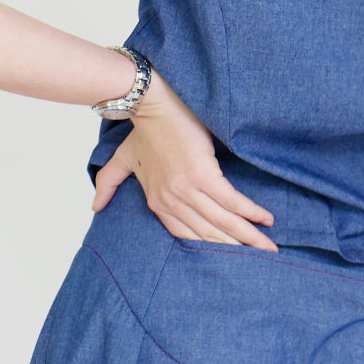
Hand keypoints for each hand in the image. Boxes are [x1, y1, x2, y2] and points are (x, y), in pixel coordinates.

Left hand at [90, 67, 278, 250]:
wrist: (153, 104)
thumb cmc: (143, 129)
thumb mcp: (123, 160)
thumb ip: (108, 183)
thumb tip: (94, 206)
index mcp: (157, 202)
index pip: (187, 235)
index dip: (210, 248)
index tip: (230, 257)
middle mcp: (172, 201)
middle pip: (209, 234)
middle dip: (236, 248)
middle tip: (260, 258)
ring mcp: (188, 189)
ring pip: (223, 221)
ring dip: (249, 236)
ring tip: (268, 248)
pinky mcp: (203, 174)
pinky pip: (231, 201)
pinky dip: (250, 212)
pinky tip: (266, 220)